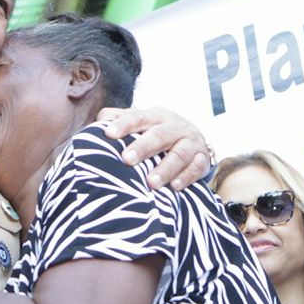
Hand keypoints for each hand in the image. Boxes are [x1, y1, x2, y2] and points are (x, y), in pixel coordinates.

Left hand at [98, 105, 212, 189]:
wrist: (194, 140)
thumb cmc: (158, 134)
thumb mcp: (143, 124)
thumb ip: (121, 120)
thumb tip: (100, 120)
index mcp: (156, 116)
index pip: (138, 117)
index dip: (124, 124)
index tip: (108, 134)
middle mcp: (175, 126)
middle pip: (159, 135)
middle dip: (143, 147)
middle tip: (126, 159)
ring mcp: (191, 142)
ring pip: (180, 153)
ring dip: (165, 168)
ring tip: (150, 183)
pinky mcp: (203, 158)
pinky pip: (196, 167)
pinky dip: (186, 177)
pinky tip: (174, 187)